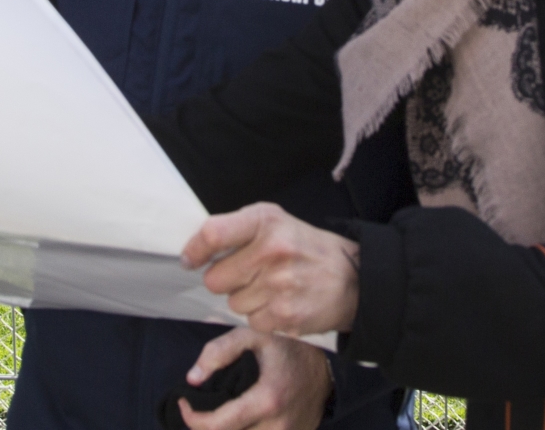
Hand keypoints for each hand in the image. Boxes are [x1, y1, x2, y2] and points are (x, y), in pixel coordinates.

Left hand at [179, 328, 331, 429]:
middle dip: (207, 426)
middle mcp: (277, 426)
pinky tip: (237, 419)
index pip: (219, 425)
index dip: (193, 419)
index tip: (184, 403)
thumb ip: (219, 351)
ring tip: (218, 412)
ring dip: (227, 429)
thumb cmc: (286, 348)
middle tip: (199, 408)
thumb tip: (192, 378)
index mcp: (266, 400)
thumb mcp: (253, 336)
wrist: (326, 368)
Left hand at [181, 203, 359, 338]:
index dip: (194, 250)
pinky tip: (281, 303)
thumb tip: (195, 250)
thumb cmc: (306, 248)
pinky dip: (262, 316)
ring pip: (232, 303)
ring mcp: (279, 285)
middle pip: (215, 279)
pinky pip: (252, 321)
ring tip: (272, 287)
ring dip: (246, 299)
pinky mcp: (285, 315)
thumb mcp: (275, 222)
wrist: (354, 279)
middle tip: (248, 274)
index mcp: (265, 221)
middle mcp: (271, 251)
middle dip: (226, 280)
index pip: (212, 234)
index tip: (190, 260)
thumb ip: (237, 229)